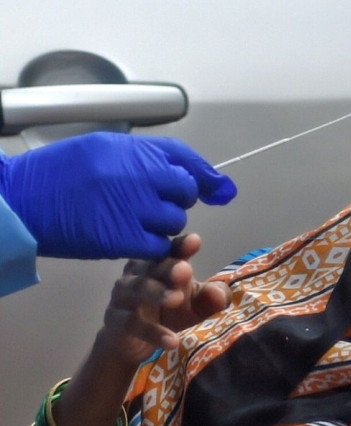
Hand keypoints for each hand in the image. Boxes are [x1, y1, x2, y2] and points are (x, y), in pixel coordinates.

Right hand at [0, 132, 236, 258]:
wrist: (21, 201)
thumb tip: (191, 174)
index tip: (221, 190)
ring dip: (162, 223)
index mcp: (132, 149)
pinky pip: (158, 245)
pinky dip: (152, 245)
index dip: (206, 176)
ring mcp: (132, 208)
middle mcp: (137, 175)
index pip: (185, 160)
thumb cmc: (59, 172)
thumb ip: (147, 158)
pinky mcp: (122, 238)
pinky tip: (133, 237)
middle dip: (175, 198)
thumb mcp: (103, 148)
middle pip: (184, 191)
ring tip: (133, 218)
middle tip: (152, 202)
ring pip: (174, 220)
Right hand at [101, 234, 230, 365]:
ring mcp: (124, 295)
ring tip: (177, 299)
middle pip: (153, 265)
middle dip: (169, 266)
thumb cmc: (169, 312)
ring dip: (158, 293)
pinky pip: (133, 323)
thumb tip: (218, 293)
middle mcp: (139, 273)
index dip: (181, 245)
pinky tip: (172, 341)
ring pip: (139, 289)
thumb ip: (210, 297)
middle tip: (185, 270)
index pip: (171, 250)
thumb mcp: (195, 305)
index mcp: (160, 262)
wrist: (133, 343)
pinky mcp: (116, 320)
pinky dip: (153, 332)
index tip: (194, 241)